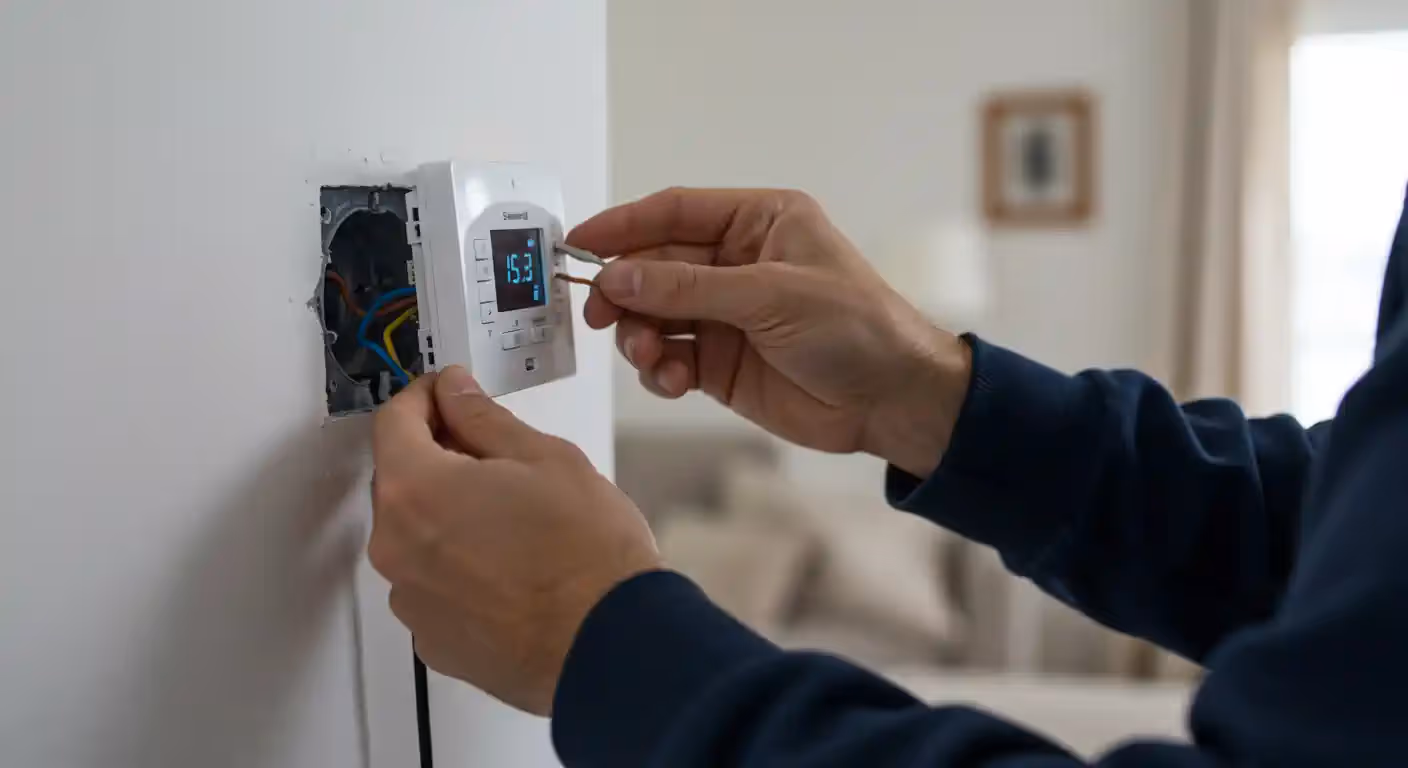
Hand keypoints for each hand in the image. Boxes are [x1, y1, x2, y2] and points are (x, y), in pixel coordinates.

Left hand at [368, 367, 660, 715]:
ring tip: (513, 522)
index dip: (425, 396)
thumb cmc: (586, 548)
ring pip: (416, 537)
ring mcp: (411, 601)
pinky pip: (433, 587)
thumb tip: (454, 392)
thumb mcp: (544, 457)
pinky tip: (510, 569)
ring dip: (448, 517)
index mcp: (415, 490)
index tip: (452, 391)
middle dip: (438, 458)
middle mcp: (395, 548)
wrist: (611, 644)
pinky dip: (459, 569)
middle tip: (496, 457)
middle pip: (400, 481)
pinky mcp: (434, 642)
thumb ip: (484, 419)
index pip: (394, 421)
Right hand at [570, 188, 971, 477]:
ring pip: (655, 315)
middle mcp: (737, 264)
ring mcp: (726, 315)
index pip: (674, 213)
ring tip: (648, 354)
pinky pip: (669, 358)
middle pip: (655, 266)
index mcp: (758, 223)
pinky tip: (671, 379)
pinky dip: (659, 368)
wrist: (892, 400)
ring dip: (640, 334)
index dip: (624, 225)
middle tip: (600, 312)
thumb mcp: (772, 295)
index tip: (579, 244)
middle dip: (625, 289)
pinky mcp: (721, 363)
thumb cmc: (856, 328)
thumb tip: (619, 276)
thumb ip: (689, 287)